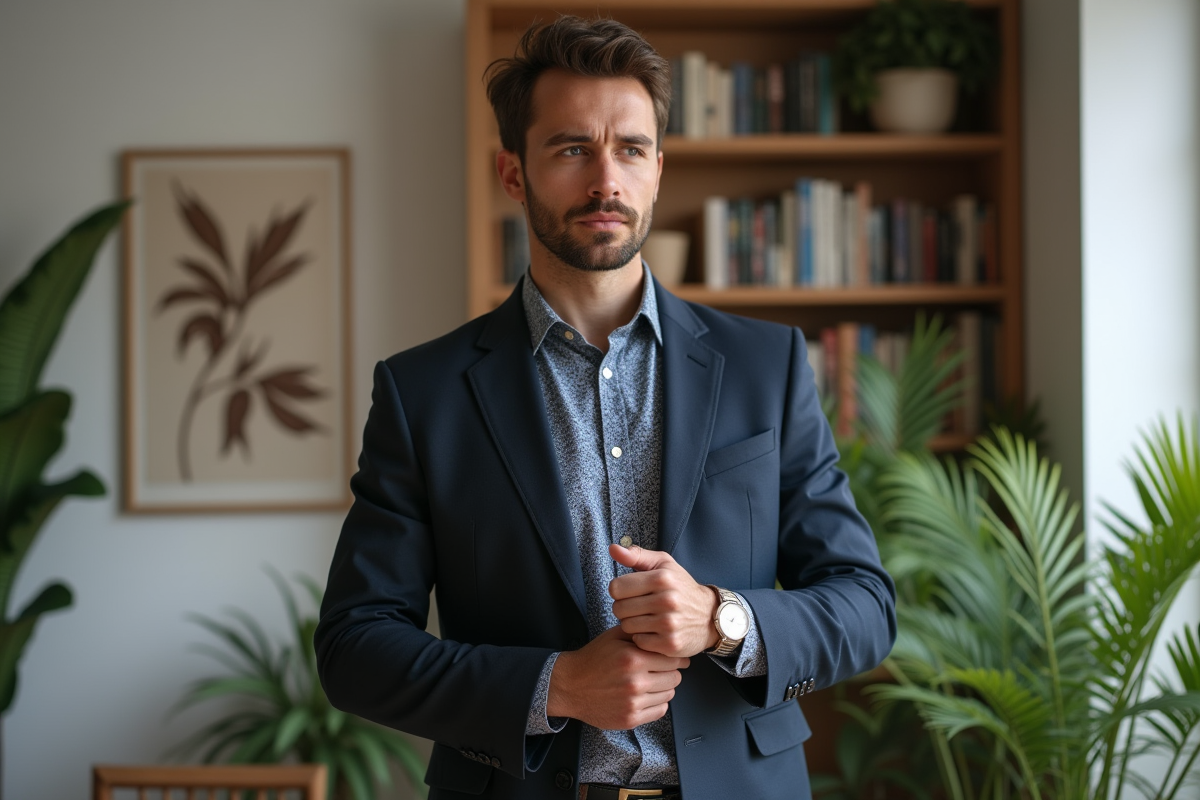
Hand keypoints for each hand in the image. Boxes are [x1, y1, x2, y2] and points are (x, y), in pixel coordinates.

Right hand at [546, 625, 688, 729]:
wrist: (570, 686)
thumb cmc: (593, 659)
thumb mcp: (614, 636)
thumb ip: (640, 632)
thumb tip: (665, 634)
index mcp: (633, 659)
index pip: (672, 658)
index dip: (674, 656)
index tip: (674, 657)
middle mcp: (635, 682)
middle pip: (675, 677)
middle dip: (671, 671)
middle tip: (661, 669)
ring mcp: (633, 703)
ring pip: (669, 694)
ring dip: (664, 687)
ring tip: (651, 681)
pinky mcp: (630, 719)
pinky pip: (660, 711)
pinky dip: (657, 702)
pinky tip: (646, 695)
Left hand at [609, 544, 719, 658]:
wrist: (709, 616)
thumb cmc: (681, 587)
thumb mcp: (663, 564)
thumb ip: (636, 555)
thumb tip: (613, 548)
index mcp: (662, 578)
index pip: (616, 588)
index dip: (620, 590)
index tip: (631, 592)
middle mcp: (667, 600)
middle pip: (619, 609)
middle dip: (624, 608)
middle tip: (639, 607)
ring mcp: (669, 624)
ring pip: (626, 626)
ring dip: (632, 624)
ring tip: (646, 618)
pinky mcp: (670, 643)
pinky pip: (638, 642)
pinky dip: (642, 638)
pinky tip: (654, 631)